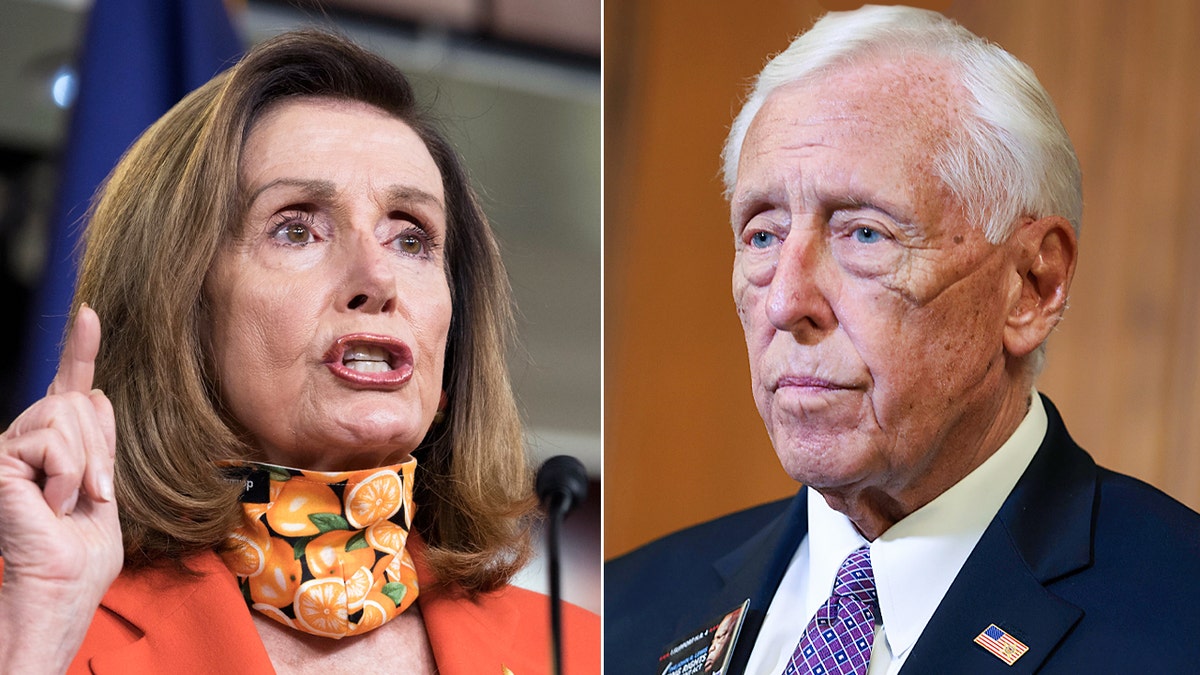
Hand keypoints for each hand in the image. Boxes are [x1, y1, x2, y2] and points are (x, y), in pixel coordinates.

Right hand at [0, 305, 122, 672]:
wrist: (64, 582)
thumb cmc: (83, 549)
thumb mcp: (101, 483)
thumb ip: (97, 440)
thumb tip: (92, 391)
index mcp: (54, 446)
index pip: (68, 389)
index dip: (78, 349)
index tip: (89, 314)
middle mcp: (24, 440)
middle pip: (79, 401)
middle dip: (100, 451)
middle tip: (91, 495)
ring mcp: (7, 449)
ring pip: (67, 415)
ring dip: (86, 466)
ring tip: (67, 502)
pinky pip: (54, 444)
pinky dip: (66, 476)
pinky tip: (50, 503)